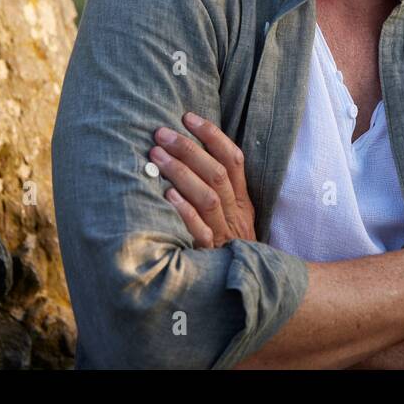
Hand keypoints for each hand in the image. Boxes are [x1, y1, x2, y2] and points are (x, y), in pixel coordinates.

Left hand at [150, 112, 255, 248]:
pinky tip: (167, 196)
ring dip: (182, 173)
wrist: (247, 286)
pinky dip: (185, 211)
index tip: (189, 116)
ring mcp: (225, 234)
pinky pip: (200, 231)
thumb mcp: (234, 218)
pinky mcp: (210, 255)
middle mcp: (236, 214)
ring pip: (208, 197)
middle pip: (217, 174)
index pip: (234, 159)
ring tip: (156, 156)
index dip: (213, 136)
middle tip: (162, 133)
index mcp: (243, 201)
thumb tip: (189, 155)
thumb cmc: (230, 247)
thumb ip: (220, 191)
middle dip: (189, 149)